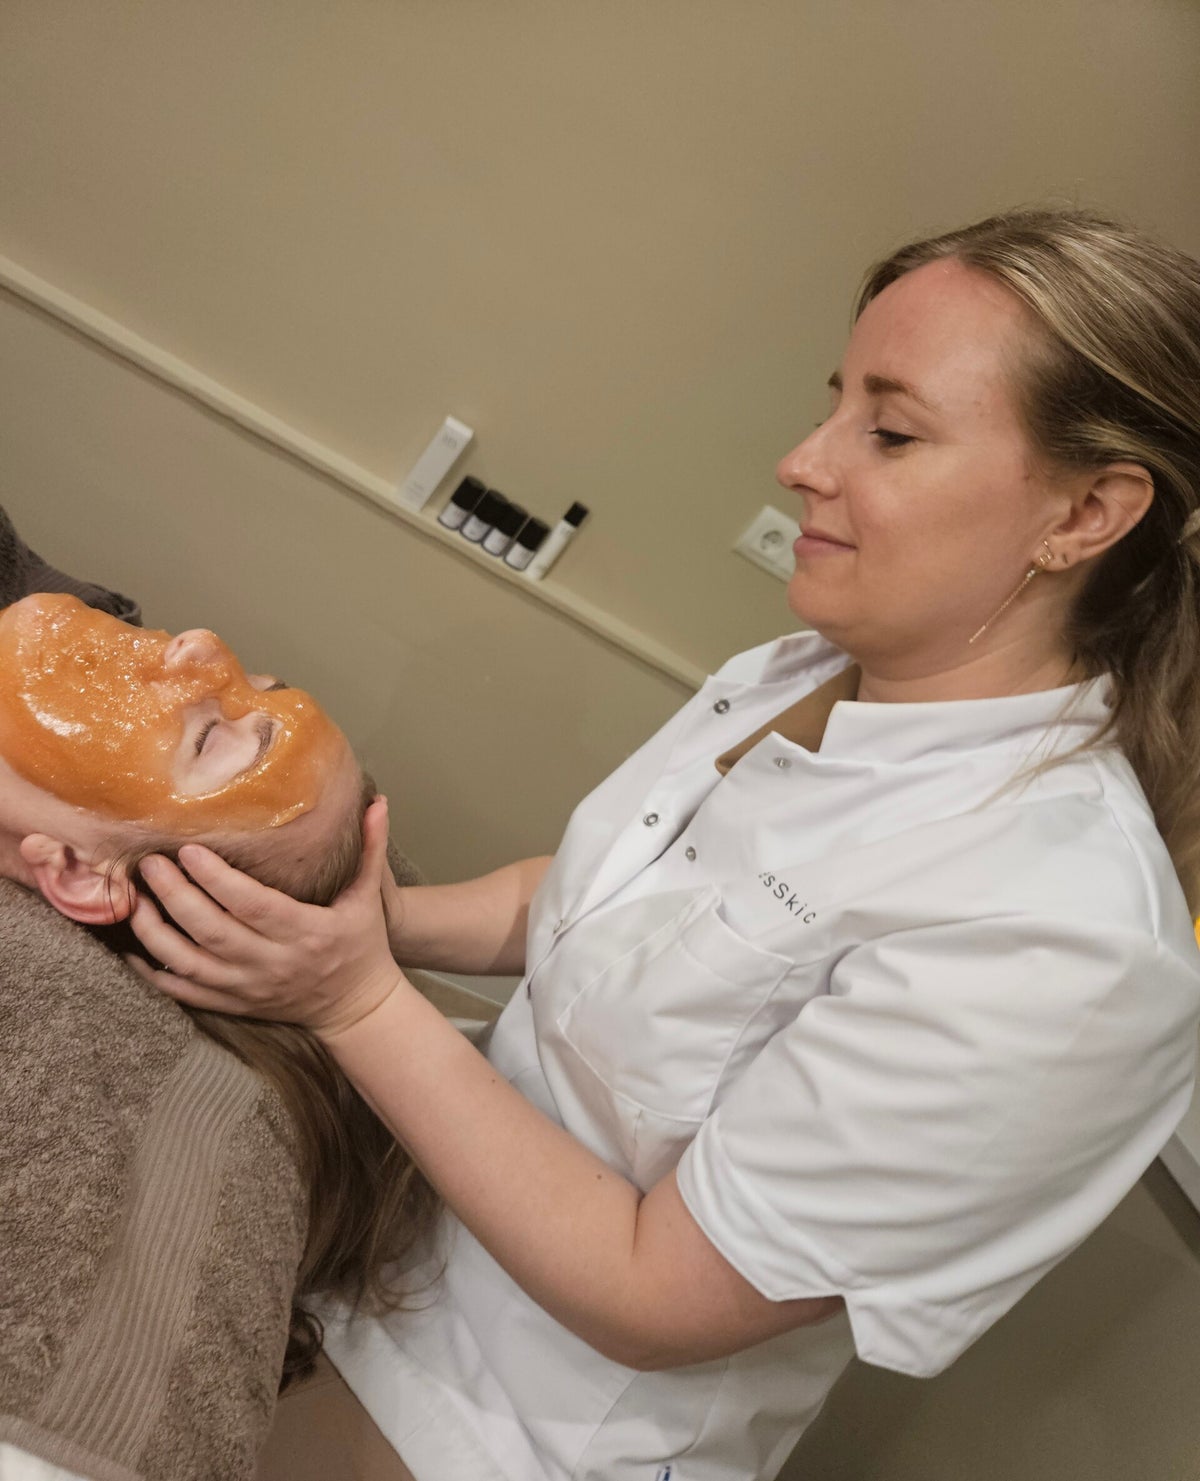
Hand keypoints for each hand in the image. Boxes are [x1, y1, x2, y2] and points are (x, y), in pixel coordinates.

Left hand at [125, 796, 401, 1036]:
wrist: (358, 1008)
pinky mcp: (235, 1005)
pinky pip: (185, 994)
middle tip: (150, 864)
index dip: (217, 879)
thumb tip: (377, 803)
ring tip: (137, 900)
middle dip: (175, 897)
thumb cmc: (362, 947)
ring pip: (190, 964)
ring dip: (156, 933)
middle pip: (213, 931)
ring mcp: (249, 987)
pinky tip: (134, 949)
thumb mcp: (369, 899)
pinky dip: (154, 974)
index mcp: (305, 932)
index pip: (253, 904)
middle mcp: (272, 962)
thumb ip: (371, 849)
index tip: (189, 850)